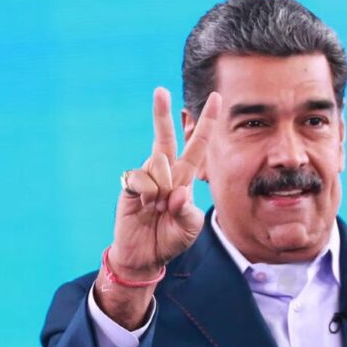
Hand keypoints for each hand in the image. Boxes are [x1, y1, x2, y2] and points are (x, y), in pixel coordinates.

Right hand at [109, 87, 219, 277]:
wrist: (146, 255)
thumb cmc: (171, 239)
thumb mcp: (190, 228)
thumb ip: (188, 211)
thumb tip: (177, 192)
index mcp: (185, 178)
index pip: (198, 145)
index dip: (206, 123)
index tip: (215, 98)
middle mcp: (166, 173)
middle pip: (165, 137)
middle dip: (162, 114)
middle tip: (160, 90)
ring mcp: (147, 178)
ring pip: (158, 163)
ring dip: (164, 188)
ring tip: (160, 208)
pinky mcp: (130, 186)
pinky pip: (142, 178)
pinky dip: (148, 193)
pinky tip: (146, 206)